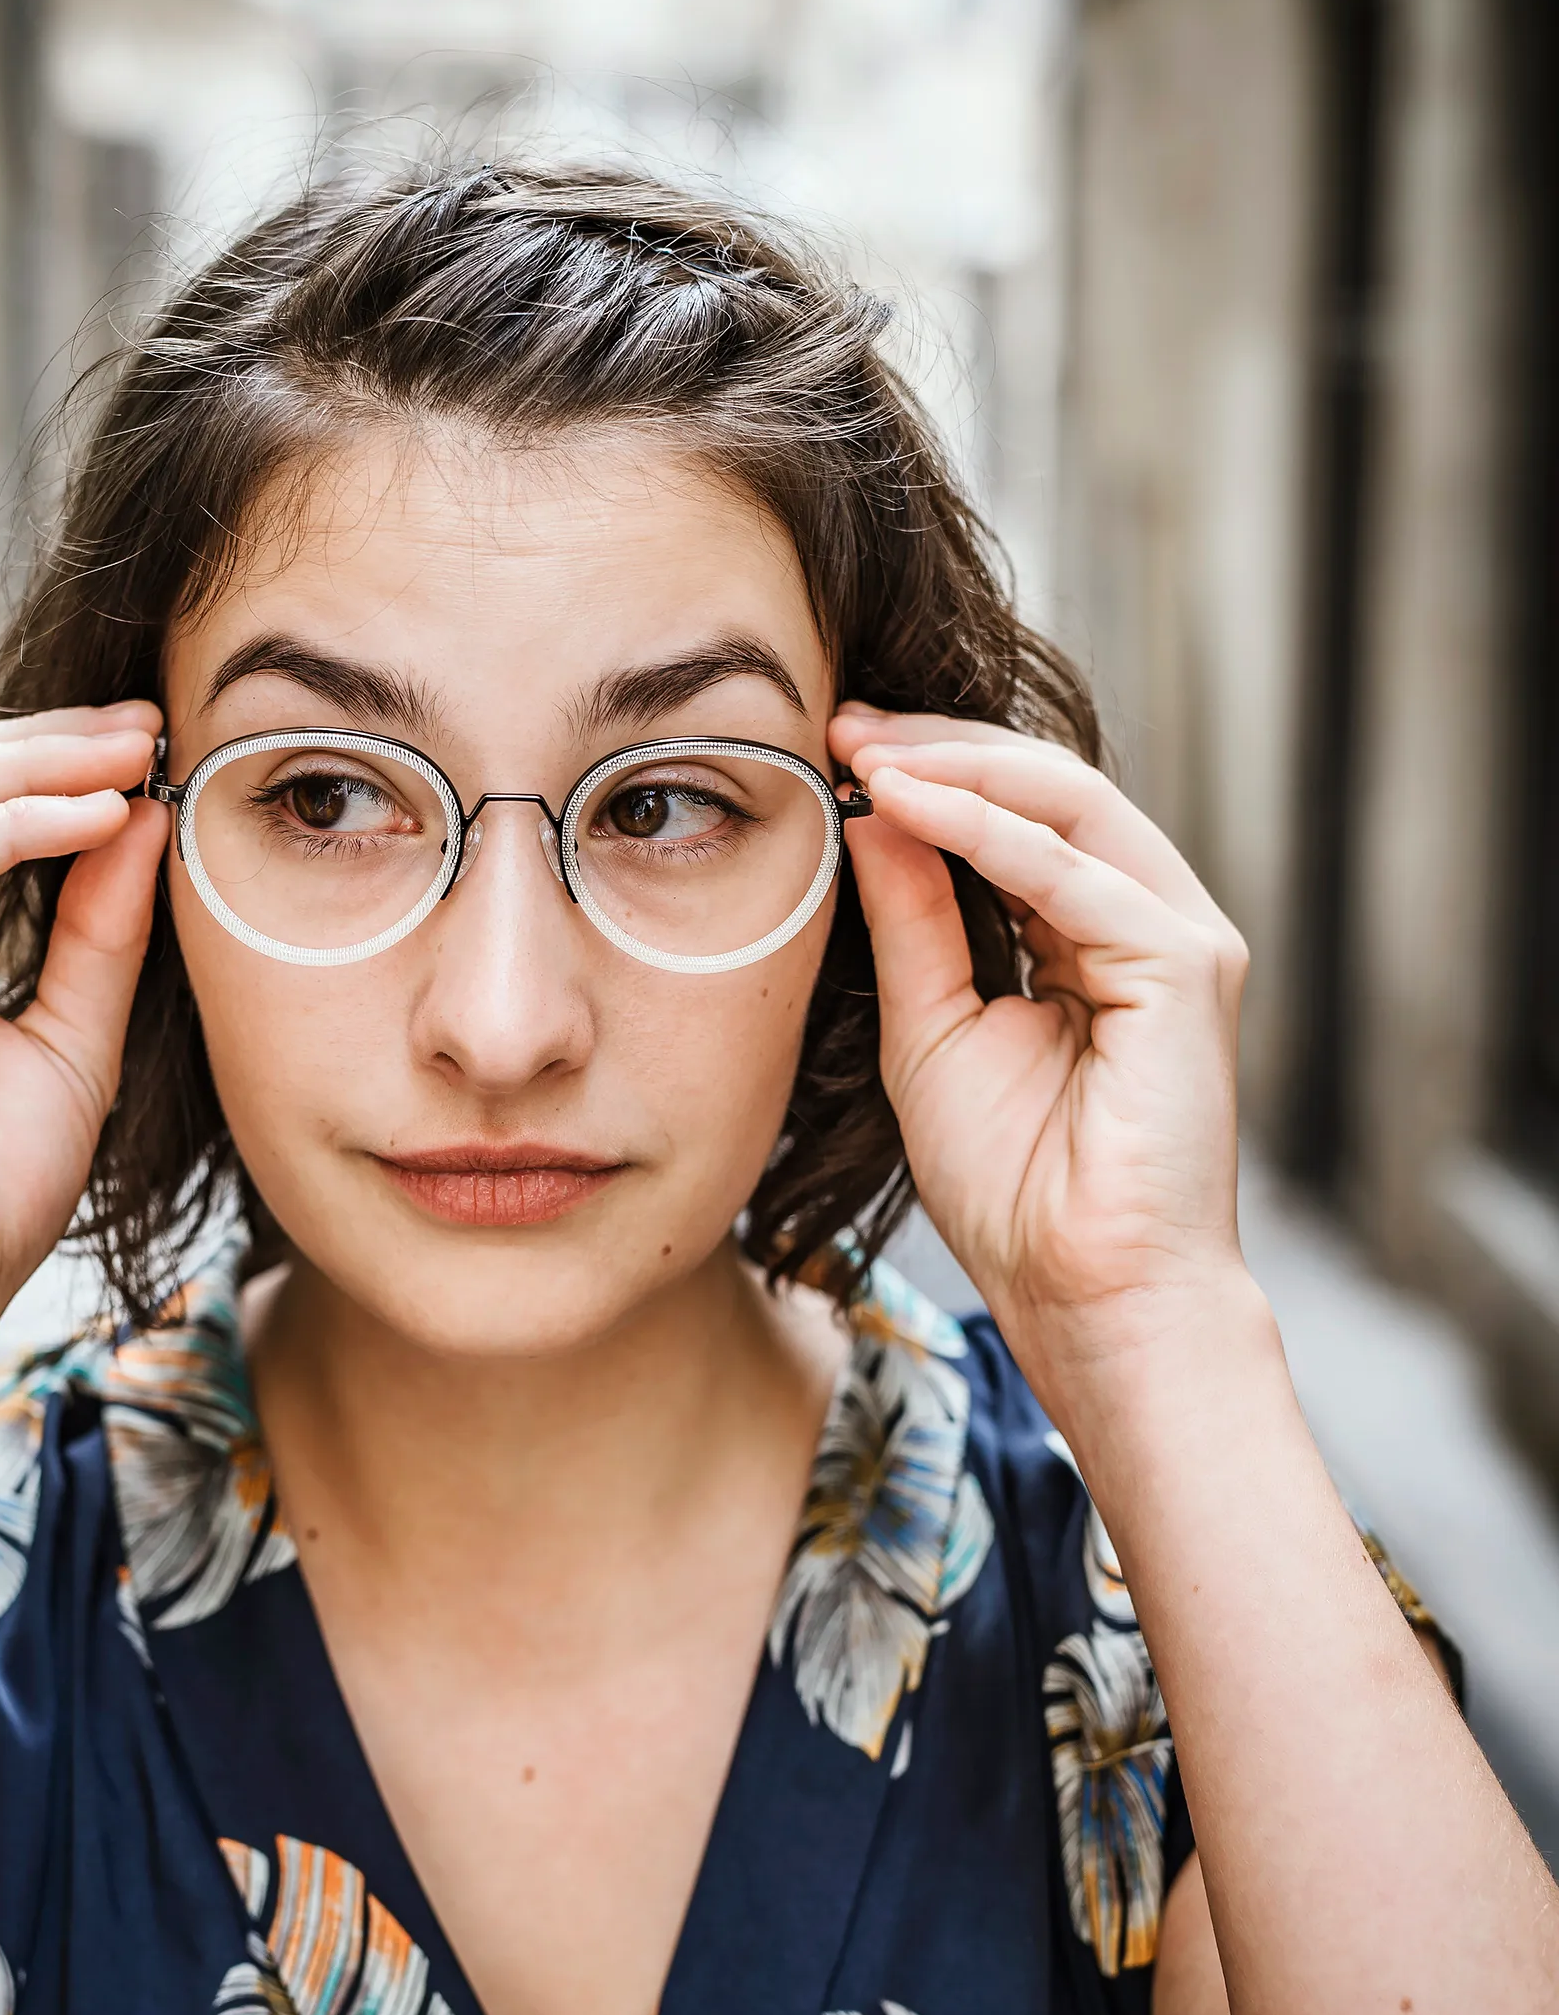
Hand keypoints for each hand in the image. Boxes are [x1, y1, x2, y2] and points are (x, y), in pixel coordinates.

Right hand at [0, 704, 166, 1393]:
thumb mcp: (70, 1042)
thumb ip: (99, 932)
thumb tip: (144, 816)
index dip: (53, 769)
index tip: (154, 745)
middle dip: (47, 747)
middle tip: (150, 723)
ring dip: (33, 769)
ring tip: (133, 755)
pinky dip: (4, 832)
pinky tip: (89, 819)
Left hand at [830, 705, 1254, 1392]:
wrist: (1084, 1293)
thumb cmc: (1016, 1188)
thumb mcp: (930, 1028)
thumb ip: (911, 920)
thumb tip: (870, 810)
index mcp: (1090, 936)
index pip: (1015, 815)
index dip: (924, 772)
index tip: (828, 744)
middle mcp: (1144, 922)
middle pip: (1048, 788)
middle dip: (938, 747)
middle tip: (839, 721)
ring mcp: (1177, 938)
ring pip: (1070, 806)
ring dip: (958, 768)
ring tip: (864, 749)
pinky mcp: (1186, 967)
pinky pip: (1076, 875)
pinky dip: (988, 830)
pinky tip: (909, 805)